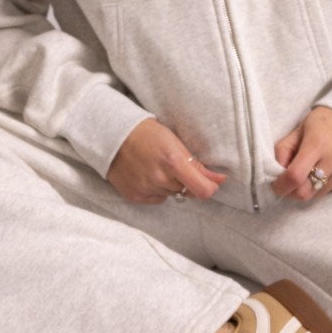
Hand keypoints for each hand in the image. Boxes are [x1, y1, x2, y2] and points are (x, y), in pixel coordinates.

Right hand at [107, 117, 227, 205]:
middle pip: (186, 191)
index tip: (209, 182)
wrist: (112, 135)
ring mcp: (145, 188)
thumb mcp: (175, 142)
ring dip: (169, 185)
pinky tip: (146, 174)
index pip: (203, 190)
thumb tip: (220, 180)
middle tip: (173, 165)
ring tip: (156, 166)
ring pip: (170, 194)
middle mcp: (159, 178)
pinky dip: (155, 190)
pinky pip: (156, 199)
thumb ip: (197, 165)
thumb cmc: (146, 133)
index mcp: (173, 162)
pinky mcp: (134, 196)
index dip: (209, 188)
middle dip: (185, 181)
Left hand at [271, 105, 331, 202]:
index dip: (281, 186)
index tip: (276, 186)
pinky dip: (329, 182)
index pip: (295, 176)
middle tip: (290, 184)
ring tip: (314, 169)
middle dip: (294, 192)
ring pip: (321, 193)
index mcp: (318, 143)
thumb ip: (284, 150)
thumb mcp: (299, 129)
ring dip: (311, 186)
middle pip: (307, 192)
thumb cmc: (325, 121)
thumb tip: (275, 174)